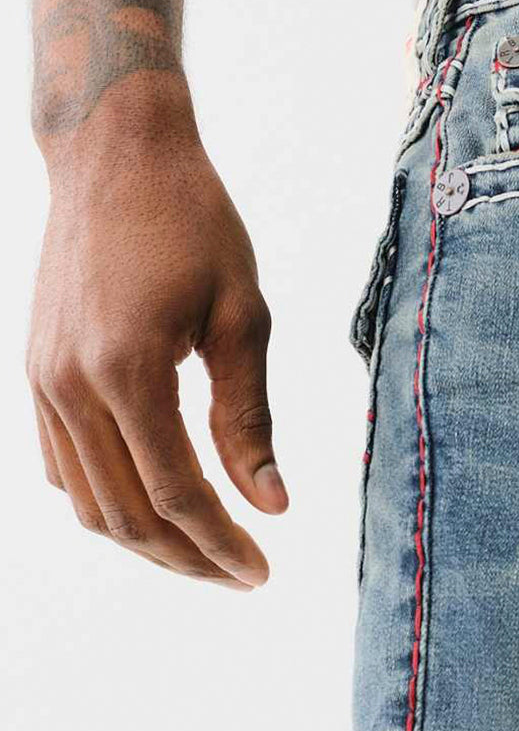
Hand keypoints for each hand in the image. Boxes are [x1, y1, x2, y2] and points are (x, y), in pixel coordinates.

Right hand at [27, 115, 287, 590]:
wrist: (115, 156)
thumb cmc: (194, 223)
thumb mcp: (242, 316)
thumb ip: (250, 418)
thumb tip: (272, 505)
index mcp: (127, 371)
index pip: (178, 494)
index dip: (222, 545)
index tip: (263, 572)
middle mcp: (69, 386)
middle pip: (126, 515)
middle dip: (187, 558)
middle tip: (241, 574)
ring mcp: (41, 382)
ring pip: (87, 502)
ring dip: (146, 539)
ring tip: (204, 549)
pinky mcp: (35, 373)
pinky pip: (62, 466)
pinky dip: (106, 500)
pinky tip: (152, 503)